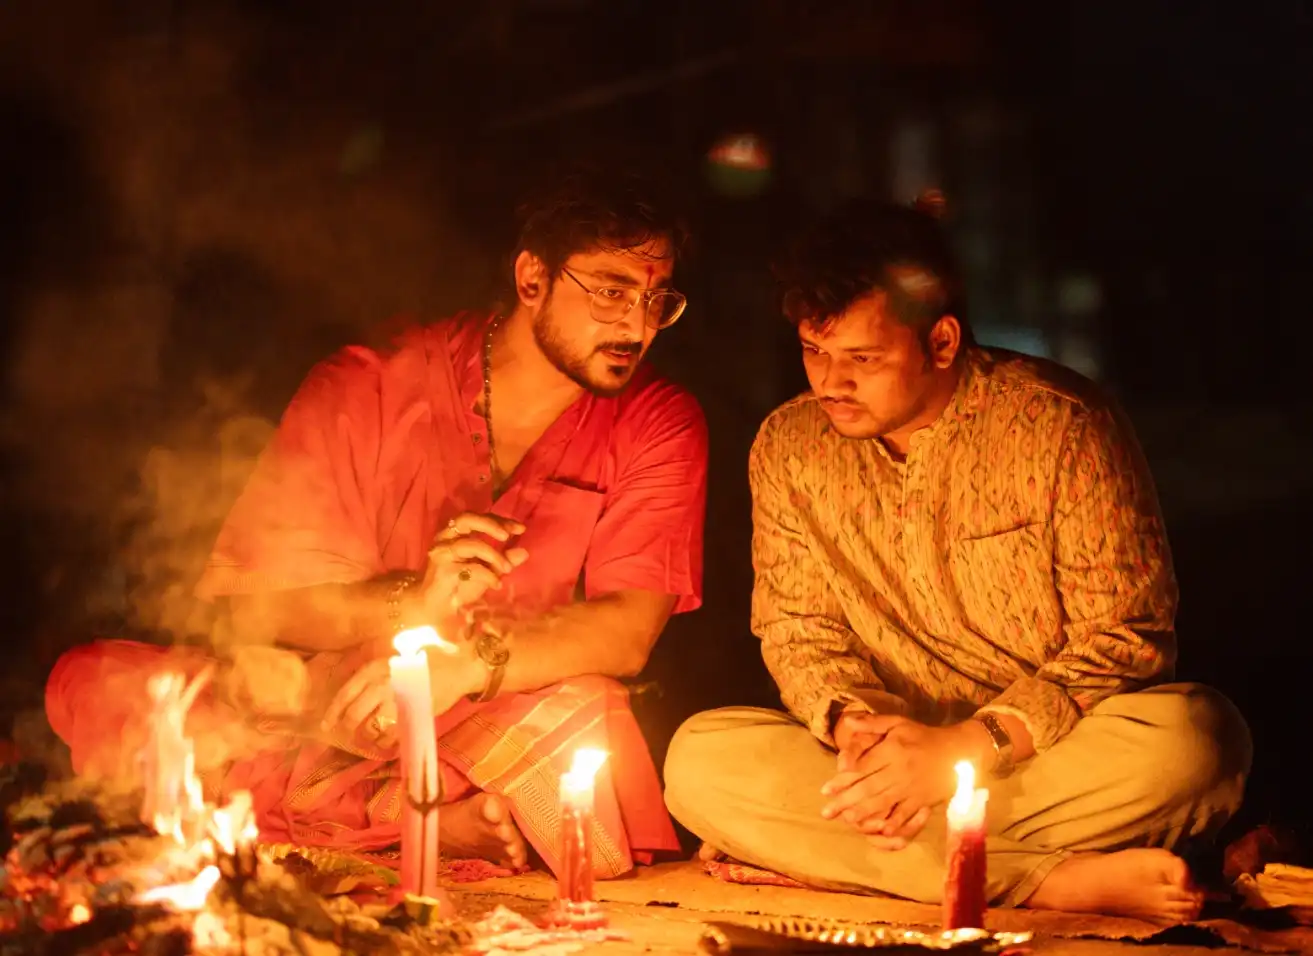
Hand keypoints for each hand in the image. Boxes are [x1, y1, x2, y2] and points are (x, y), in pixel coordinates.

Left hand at [321, 642, 485, 748]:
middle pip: (353, 713)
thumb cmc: (430, 660)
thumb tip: (361, 688)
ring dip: (367, 738)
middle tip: (353, 735)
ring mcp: (396, 699)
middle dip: (349, 728)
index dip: (334, 712)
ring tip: (371, 741)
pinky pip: (390, 734)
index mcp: (375, 668)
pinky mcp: (411, 713)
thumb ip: (380, 671)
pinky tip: (388, 744)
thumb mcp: (399, 658)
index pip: (346, 693)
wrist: (459, 668)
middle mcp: (381, 682)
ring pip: (370, 726)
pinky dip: (386, 743)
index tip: (327, 724)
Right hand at [422, 512, 527, 616]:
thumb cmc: (460, 586)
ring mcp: (442, 553)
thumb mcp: (487, 571)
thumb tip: (524, 552)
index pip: (478, 518)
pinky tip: (497, 584)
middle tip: (508, 536)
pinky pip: (470, 568)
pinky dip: (488, 575)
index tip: (520, 528)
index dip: (499, 520)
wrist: (437, 608)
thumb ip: (503, 560)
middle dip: (490, 524)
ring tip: (507, 569)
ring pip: (470, 544)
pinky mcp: (442, 571)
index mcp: (455, 534)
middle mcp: (446, 538)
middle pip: (466, 519)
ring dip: (494, 555)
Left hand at [834, 712, 928, 848]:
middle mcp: (899, 770)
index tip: (825, 790)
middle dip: (845, 801)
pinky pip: (906, 814)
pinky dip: (894, 823)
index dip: (842, 779)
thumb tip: (847, 722)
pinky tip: (880, 831)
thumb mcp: (898, 723)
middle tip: (826, 812)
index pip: (861, 767)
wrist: (957, 752)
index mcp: (891, 750)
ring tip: (845, 821)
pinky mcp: (922, 800)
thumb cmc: (922, 736)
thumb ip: (872, 723)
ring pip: (883, 802)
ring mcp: (911, 787)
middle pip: (868, 788)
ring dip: (863, 813)